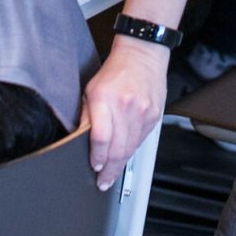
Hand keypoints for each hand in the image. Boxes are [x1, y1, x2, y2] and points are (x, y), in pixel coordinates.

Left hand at [80, 34, 168, 189]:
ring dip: (120, 164)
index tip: (94, 167)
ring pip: (130, 148)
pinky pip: (141, 140)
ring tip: (112, 175)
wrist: (143, 53)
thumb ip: (87, 115)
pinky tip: (125, 155)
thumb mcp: (91, 89)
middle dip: (108, 170)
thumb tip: (81, 140)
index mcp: (105, 98)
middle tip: (103, 181)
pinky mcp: (154, 115)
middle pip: (117, 149)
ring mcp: (142, 112)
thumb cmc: (116, 70)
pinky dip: (132, 150)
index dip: (96, 157)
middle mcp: (125, 106)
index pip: (101, 138)